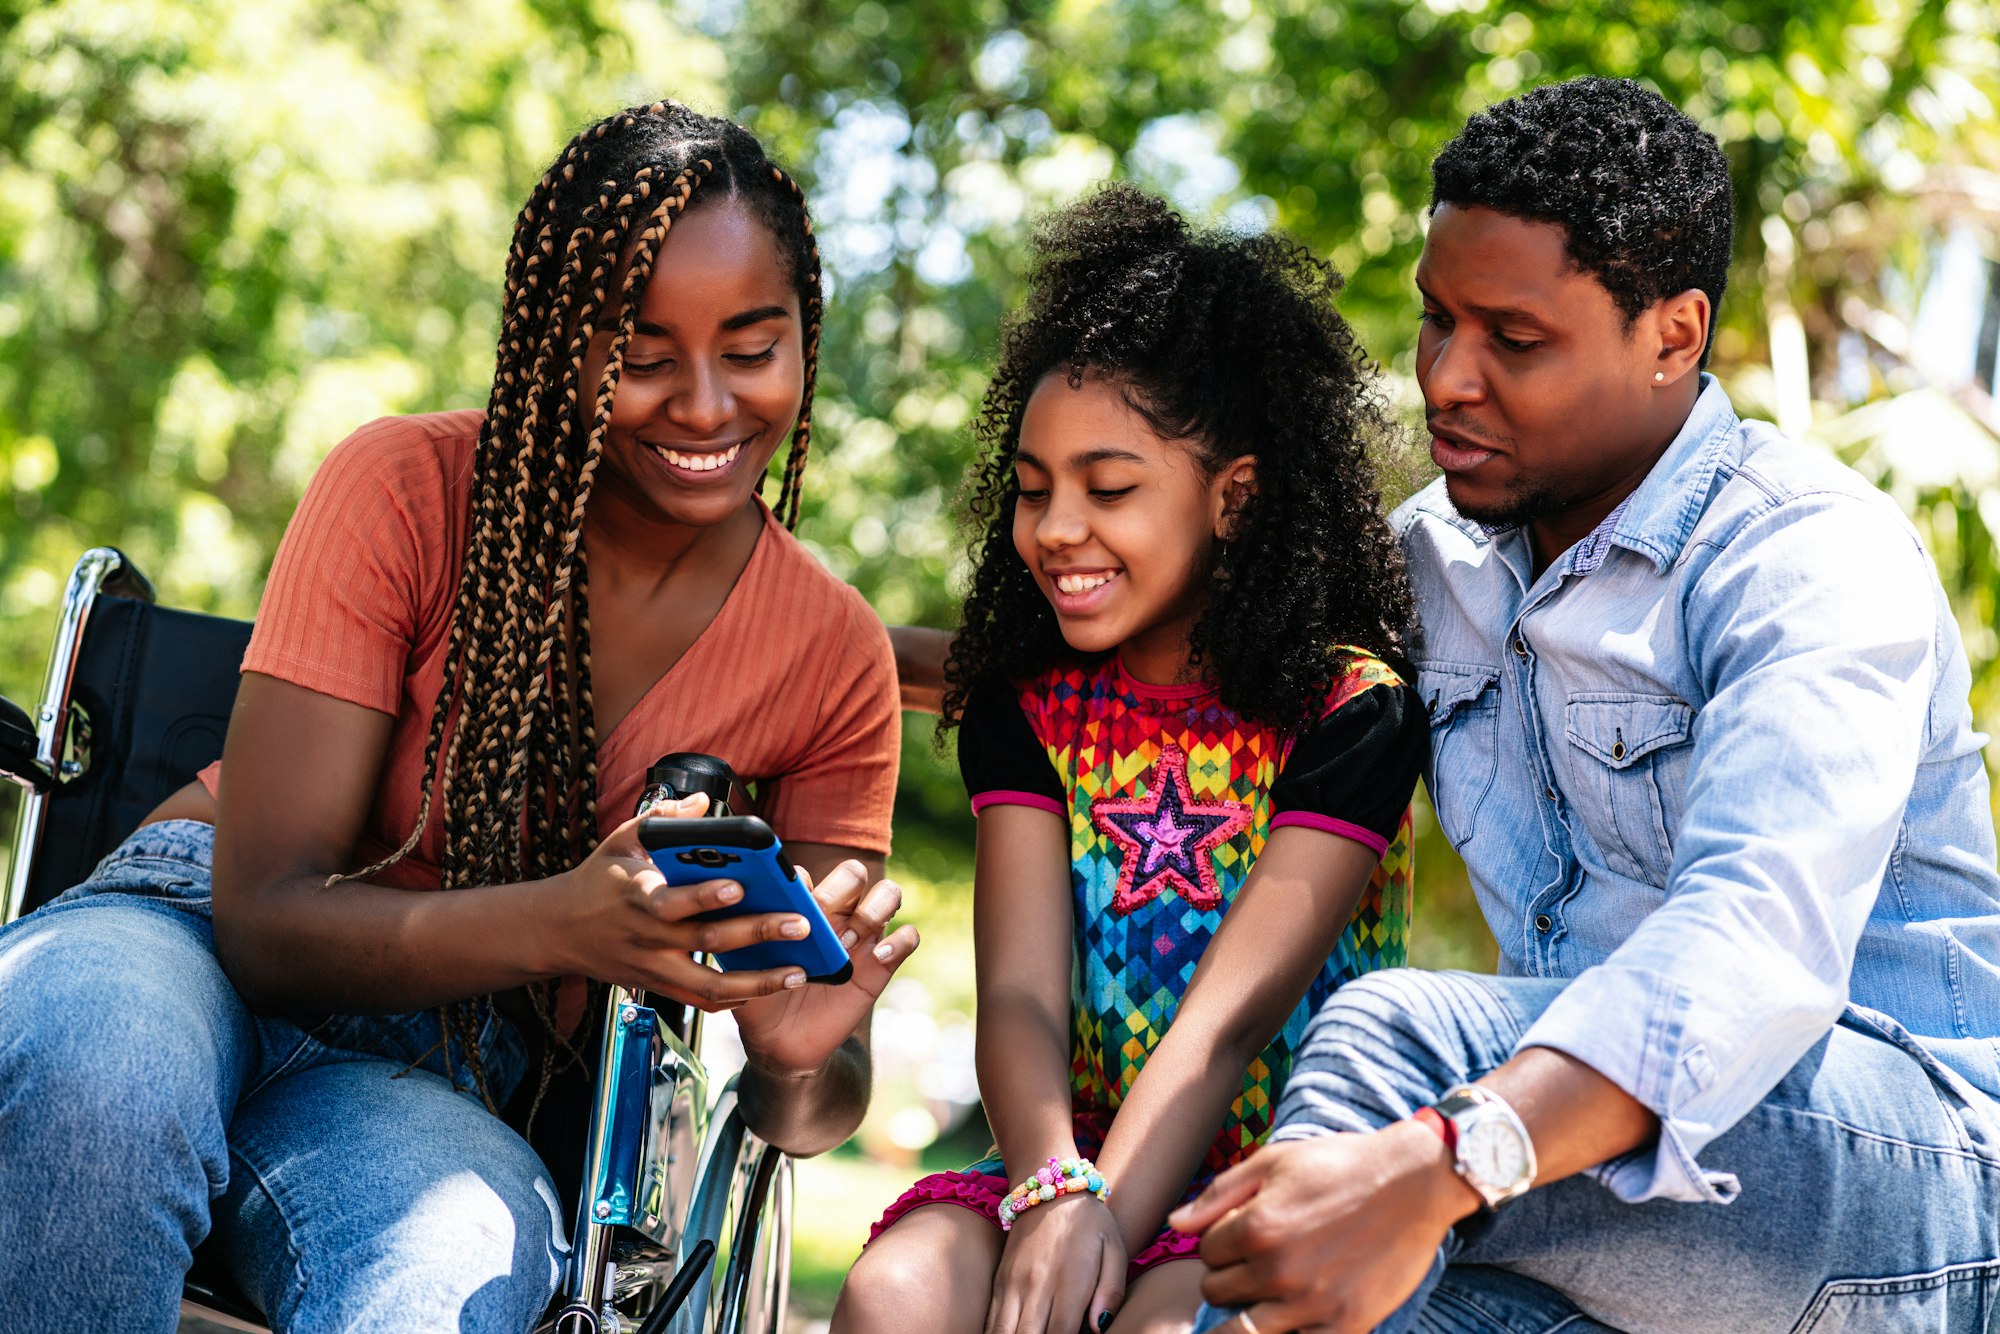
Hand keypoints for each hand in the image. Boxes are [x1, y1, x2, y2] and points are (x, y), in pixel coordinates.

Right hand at [551, 794, 816, 1009]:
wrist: (557, 931)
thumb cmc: (598, 880)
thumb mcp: (620, 840)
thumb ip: (662, 818)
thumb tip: (704, 803)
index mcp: (636, 895)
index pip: (670, 901)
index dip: (704, 896)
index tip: (738, 885)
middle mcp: (646, 936)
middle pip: (705, 940)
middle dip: (756, 932)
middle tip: (799, 924)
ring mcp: (653, 967)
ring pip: (709, 985)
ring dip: (757, 982)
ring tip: (797, 971)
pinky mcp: (657, 987)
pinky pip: (700, 1002)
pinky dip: (735, 1000)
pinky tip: (767, 988)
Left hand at [732, 858, 919, 1072]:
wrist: (782, 1045)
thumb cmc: (761, 999)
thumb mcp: (745, 970)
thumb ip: (748, 940)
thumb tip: (746, 908)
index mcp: (800, 908)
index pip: (806, 874)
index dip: (799, 883)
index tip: (789, 906)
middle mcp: (835, 914)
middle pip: (854, 873)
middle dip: (840, 888)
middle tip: (823, 916)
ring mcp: (862, 937)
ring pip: (889, 893)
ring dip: (871, 911)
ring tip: (847, 943)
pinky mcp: (883, 964)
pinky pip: (909, 937)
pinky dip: (899, 941)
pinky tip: (877, 958)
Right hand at [985, 1192, 1125, 1333]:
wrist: (1050, 1187)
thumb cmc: (1090, 1222)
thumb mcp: (1114, 1249)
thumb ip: (1111, 1292)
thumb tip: (1097, 1329)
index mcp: (1070, 1282)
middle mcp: (1037, 1285)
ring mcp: (1013, 1283)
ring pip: (1003, 1333)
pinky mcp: (1000, 1280)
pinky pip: (992, 1320)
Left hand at [1168, 1124, 1478, 1333]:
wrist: (1414, 1181)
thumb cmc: (1341, 1164)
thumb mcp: (1275, 1161)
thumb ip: (1219, 1193)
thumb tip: (1175, 1224)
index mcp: (1256, 1227)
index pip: (1206, 1254)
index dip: (1219, 1243)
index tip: (1241, 1234)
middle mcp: (1278, 1271)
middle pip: (1217, 1294)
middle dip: (1230, 1277)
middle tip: (1257, 1261)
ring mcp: (1311, 1304)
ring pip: (1242, 1332)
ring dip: (1245, 1313)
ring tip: (1264, 1293)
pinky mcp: (1345, 1326)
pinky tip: (1290, 1317)